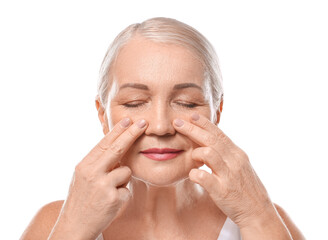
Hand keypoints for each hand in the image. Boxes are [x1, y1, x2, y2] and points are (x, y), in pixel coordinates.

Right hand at [50, 118, 147, 239]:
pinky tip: (110, 203)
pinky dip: (122, 195)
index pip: (104, 144)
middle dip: (131, 134)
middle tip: (143, 123)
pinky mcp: (113, 199)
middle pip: (117, 149)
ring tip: (108, 192)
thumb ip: (98, 163)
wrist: (74, 226)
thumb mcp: (84, 177)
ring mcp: (103, 186)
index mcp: (84, 166)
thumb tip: (117, 147)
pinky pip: (127, 189)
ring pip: (126, 171)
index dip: (117, 131)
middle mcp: (92, 173)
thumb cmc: (81, 199)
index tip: (127, 120)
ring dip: (122, 180)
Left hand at [173, 113, 273, 228]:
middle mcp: (234, 161)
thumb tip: (209, 143)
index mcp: (237, 154)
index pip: (219, 134)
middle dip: (192, 129)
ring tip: (191, 155)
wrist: (258, 213)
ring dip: (196, 152)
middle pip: (211, 139)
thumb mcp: (239, 167)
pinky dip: (195, 174)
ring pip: (209, 153)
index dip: (204, 123)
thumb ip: (225, 154)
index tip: (191, 115)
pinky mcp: (223, 191)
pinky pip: (205, 177)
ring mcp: (229, 176)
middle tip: (177, 122)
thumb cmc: (245, 189)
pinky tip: (192, 175)